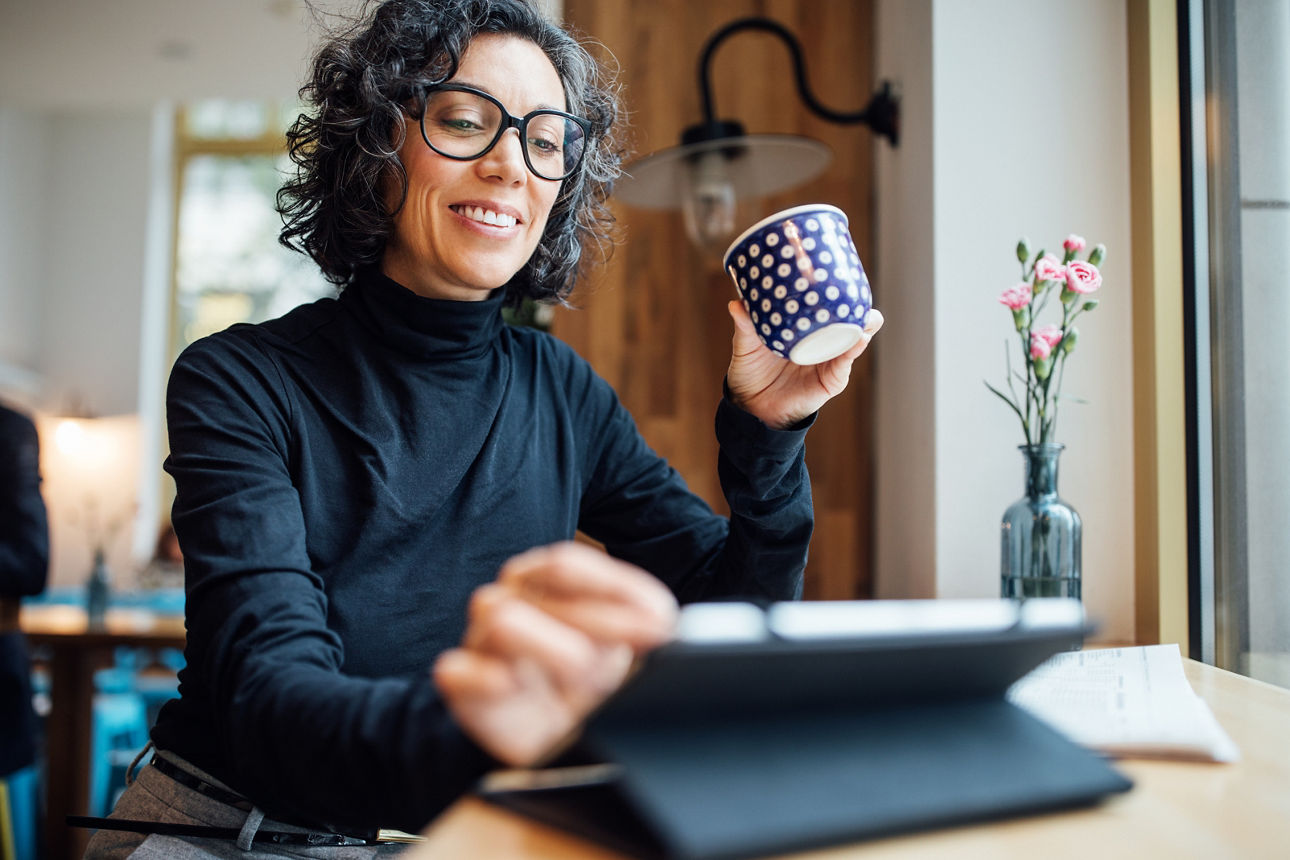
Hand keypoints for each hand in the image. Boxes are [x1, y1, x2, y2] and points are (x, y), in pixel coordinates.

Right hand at [434, 542, 677, 766]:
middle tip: (632, 656)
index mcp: (540, 579)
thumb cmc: (589, 676)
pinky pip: (456, 670)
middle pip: (541, 589)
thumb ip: (645, 618)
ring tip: (585, 680)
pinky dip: (488, 677)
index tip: (659, 623)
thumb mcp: (627, 642)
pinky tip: (516, 685)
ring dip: (555, 649)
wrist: (554, 735)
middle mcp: (506, 599)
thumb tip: (665, 621)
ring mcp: (480, 641)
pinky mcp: (463, 688)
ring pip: (502, 619)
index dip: (615, 589)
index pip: (566, 565)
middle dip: (600, 623)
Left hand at [725, 301, 883, 428]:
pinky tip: (858, 339)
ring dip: (864, 325)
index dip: (840, 292)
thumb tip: (736, 303)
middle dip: (860, 306)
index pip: (828, 307)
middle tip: (857, 293)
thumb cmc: (751, 371)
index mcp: (805, 328)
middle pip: (851, 320)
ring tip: (866, 316)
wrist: (750, 406)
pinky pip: (845, 363)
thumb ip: (745, 326)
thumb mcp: (747, 346)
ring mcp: (829, 360)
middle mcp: (822, 341)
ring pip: (855, 339)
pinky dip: (853, 350)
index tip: (842, 274)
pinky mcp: (831, 379)